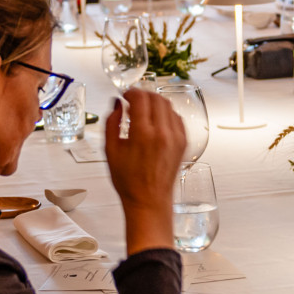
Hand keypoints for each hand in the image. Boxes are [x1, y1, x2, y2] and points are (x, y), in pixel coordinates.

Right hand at [106, 85, 185, 250]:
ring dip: (155, 103)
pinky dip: (166, 114)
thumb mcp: (110, 151)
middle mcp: (162, 133)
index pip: (141, 98)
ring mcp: (176, 138)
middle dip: (143, 95)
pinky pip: (177, 118)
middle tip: (133, 100)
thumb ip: (112, 122)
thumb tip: (118, 103)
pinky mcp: (183, 143)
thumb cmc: (129, 181)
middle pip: (156, 98)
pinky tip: (156, 122)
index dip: (131, 92)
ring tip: (143, 111)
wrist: (149, 202)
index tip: (125, 95)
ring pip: (168, 106)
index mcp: (143, 134)